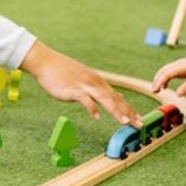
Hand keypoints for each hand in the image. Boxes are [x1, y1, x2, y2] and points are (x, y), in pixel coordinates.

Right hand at [20, 41, 141, 127]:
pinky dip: (92, 108)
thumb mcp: (83, 79)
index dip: (129, 108)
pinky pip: (85, 100)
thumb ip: (96, 89)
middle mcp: (94, 83)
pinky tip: (97, 117)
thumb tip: (107, 98)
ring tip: (125, 122)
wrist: (45, 61)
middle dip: (128, 112)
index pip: (117, 97)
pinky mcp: (73, 89)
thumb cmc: (62, 72)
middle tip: (139, 124)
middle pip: (115, 99)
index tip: (139, 119)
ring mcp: (84, 85)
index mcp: (97, 82)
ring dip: (115, 110)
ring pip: (104, 99)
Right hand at [151, 56, 185, 96]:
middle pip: (163, 71)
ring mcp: (178, 65)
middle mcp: (178, 64)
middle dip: (156, 80)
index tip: (155, 90)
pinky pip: (169, 73)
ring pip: (165, 71)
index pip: (166, 74)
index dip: (159, 82)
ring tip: (157, 90)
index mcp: (181, 66)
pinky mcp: (180, 68)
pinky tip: (165, 87)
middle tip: (153, 91)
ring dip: (160, 80)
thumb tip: (177, 95)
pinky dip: (165, 79)